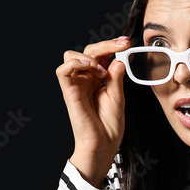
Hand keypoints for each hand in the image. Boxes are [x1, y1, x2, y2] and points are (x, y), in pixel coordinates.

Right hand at [56, 36, 130, 186]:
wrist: (103, 146)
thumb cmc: (109, 127)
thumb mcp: (118, 98)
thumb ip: (116, 78)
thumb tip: (117, 60)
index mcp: (98, 80)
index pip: (101, 56)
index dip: (112, 46)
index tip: (126, 43)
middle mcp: (86, 80)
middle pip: (88, 51)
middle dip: (105, 45)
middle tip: (120, 45)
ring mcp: (76, 85)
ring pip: (71, 55)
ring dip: (89, 55)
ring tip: (102, 70)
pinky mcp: (69, 92)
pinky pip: (62, 71)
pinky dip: (74, 62)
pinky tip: (88, 66)